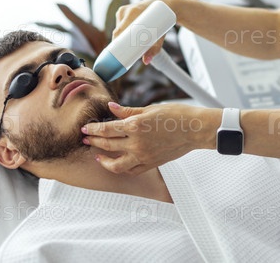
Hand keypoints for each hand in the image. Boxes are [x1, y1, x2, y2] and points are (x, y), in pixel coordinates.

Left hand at [81, 102, 217, 174]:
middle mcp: (137, 143)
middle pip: (107, 145)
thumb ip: (127, 111)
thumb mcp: (149, 109)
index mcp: (135, 126)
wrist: (194, 129)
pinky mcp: (151, 163)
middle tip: (85, 139)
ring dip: (103, 159)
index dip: (93, 129)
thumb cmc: (176, 115)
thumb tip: (111, 109)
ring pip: (116, 164)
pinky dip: (121, 168)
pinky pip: (131, 170)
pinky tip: (117, 162)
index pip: (106, 129)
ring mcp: (143, 156)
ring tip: (97, 154)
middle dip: (93, 142)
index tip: (85, 128)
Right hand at [112, 0, 173, 64]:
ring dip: (121, 39)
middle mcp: (126, 10)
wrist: (164, 5)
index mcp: (133, 12)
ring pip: (118, 29)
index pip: (120, 31)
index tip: (119, 53)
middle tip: (126, 55)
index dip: (118, 42)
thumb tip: (146, 61)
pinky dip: (120, 34)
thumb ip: (154, 49)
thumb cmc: (162, 21)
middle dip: (120, 44)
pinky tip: (121, 41)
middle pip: (118, 31)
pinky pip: (119, 26)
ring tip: (127, 48)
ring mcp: (123, 11)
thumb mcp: (160, 35)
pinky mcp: (123, 13)